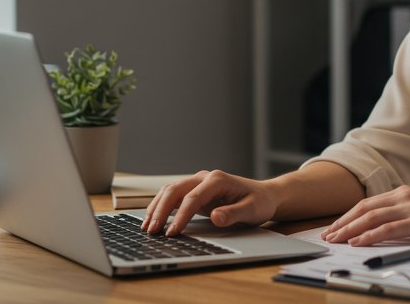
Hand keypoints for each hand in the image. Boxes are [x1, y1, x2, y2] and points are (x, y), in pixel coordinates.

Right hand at [141, 169, 278, 235]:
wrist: (263, 195)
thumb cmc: (259, 202)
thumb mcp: (252, 210)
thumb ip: (234, 214)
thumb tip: (216, 218)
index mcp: (217, 180)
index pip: (193, 198)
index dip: (181, 216)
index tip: (172, 232)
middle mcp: (204, 177)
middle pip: (175, 190)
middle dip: (161, 211)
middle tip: (152, 231)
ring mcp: (198, 183)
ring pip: (170, 191)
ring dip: (157, 207)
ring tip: (147, 227)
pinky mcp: (194, 190)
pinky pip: (172, 195)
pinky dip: (160, 206)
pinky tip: (153, 219)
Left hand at [321, 185, 409, 245]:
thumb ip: (408, 216)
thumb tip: (390, 230)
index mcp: (406, 193)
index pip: (369, 203)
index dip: (349, 215)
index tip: (335, 226)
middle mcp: (405, 196)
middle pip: (364, 208)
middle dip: (342, 222)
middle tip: (327, 235)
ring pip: (371, 217)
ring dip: (349, 230)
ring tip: (334, 240)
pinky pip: (388, 229)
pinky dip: (369, 235)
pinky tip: (357, 242)